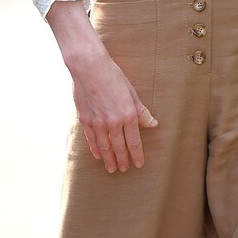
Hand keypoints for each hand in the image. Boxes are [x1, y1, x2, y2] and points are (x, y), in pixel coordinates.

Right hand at [48, 0, 158, 172]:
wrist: (89, 68)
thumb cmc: (113, 76)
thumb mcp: (131, 92)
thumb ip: (141, 111)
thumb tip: (153, 124)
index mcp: (127, 115)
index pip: (134, 141)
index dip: (137, 154)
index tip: (139, 164)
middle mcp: (113, 122)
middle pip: (119, 147)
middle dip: (123, 160)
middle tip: (124, 169)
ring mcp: (97, 122)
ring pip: (104, 147)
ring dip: (109, 159)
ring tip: (112, 169)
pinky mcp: (85, 120)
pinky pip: (91, 140)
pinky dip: (95, 149)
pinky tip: (98, 156)